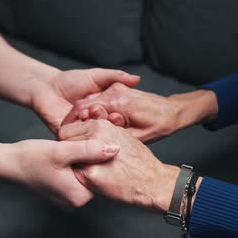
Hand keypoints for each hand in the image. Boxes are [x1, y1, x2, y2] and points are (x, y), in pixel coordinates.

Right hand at [0, 138, 119, 208]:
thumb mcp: (63, 150)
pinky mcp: (61, 191)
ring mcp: (68, 198)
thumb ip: (90, 150)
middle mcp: (75, 202)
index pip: (102, 174)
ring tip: (69, 148)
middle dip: (90, 157)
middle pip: (94, 175)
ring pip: (85, 173)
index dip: (98, 154)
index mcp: (79, 197)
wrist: (8, 163)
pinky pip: (75, 176)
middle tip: (76, 144)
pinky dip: (73, 163)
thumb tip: (115, 149)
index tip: (89, 141)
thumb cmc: (31, 157)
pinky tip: (65, 153)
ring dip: (81, 159)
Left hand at [30, 69, 139, 132]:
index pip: (116, 122)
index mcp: (103, 114)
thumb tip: (137, 79)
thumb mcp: (97, 76)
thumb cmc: (71, 80)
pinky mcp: (67, 139)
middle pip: (106, 132)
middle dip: (106, 126)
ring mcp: (81, 134)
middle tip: (102, 116)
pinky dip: (79, 137)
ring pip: (92, 139)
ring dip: (92, 130)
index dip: (119, 120)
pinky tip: (80, 125)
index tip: (119, 116)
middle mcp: (93, 126)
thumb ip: (116, 77)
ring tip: (89, 117)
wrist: (46, 86)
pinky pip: (75, 143)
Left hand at [59, 119, 179, 211]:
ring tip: (87, 169)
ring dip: (73, 164)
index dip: (68, 140)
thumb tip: (81, 133)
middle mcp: (94, 136)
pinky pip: (75, 175)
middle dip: (68, 151)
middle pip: (64, 142)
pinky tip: (93, 179)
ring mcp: (90, 156)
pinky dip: (80, 178)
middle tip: (78, 161)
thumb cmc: (138, 160)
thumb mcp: (120, 135)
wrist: (152, 181)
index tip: (72, 148)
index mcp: (100, 125)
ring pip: (68, 158)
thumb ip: (99, 133)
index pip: (67, 129)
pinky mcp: (90, 175)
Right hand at [61, 83, 217, 142]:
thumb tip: (95, 149)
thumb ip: (115, 138)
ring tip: (72, 134)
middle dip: (72, 120)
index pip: (85, 109)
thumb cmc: (160, 125)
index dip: (72, 124)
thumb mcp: (139, 137)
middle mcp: (115, 92)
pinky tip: (87, 125)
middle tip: (63, 138)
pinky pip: (98, 99)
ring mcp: (117, 88)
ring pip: (89, 100)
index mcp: (118, 103)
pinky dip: (90, 110)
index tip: (64, 138)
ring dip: (80, 116)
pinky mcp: (118, 89)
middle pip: (83, 104)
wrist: (174, 111)